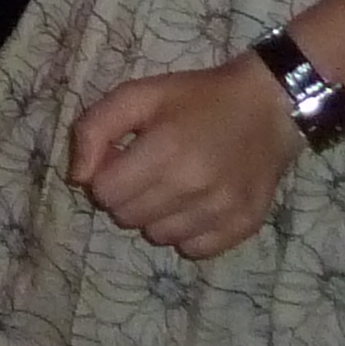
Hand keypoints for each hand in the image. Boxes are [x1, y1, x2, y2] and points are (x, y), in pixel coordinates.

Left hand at [68, 55, 302, 257]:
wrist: (266, 108)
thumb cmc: (196, 98)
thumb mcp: (137, 95)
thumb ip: (94, 129)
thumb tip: (77, 177)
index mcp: (164, 150)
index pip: (105, 193)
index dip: (105, 174)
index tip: (122, 158)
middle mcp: (194, 187)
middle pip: (128, 217)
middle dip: (126, 195)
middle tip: (147, 170)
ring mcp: (222, 211)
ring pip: (158, 236)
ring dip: (155, 215)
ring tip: (172, 186)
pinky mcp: (243, 226)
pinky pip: (195, 250)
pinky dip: (187, 233)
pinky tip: (194, 205)